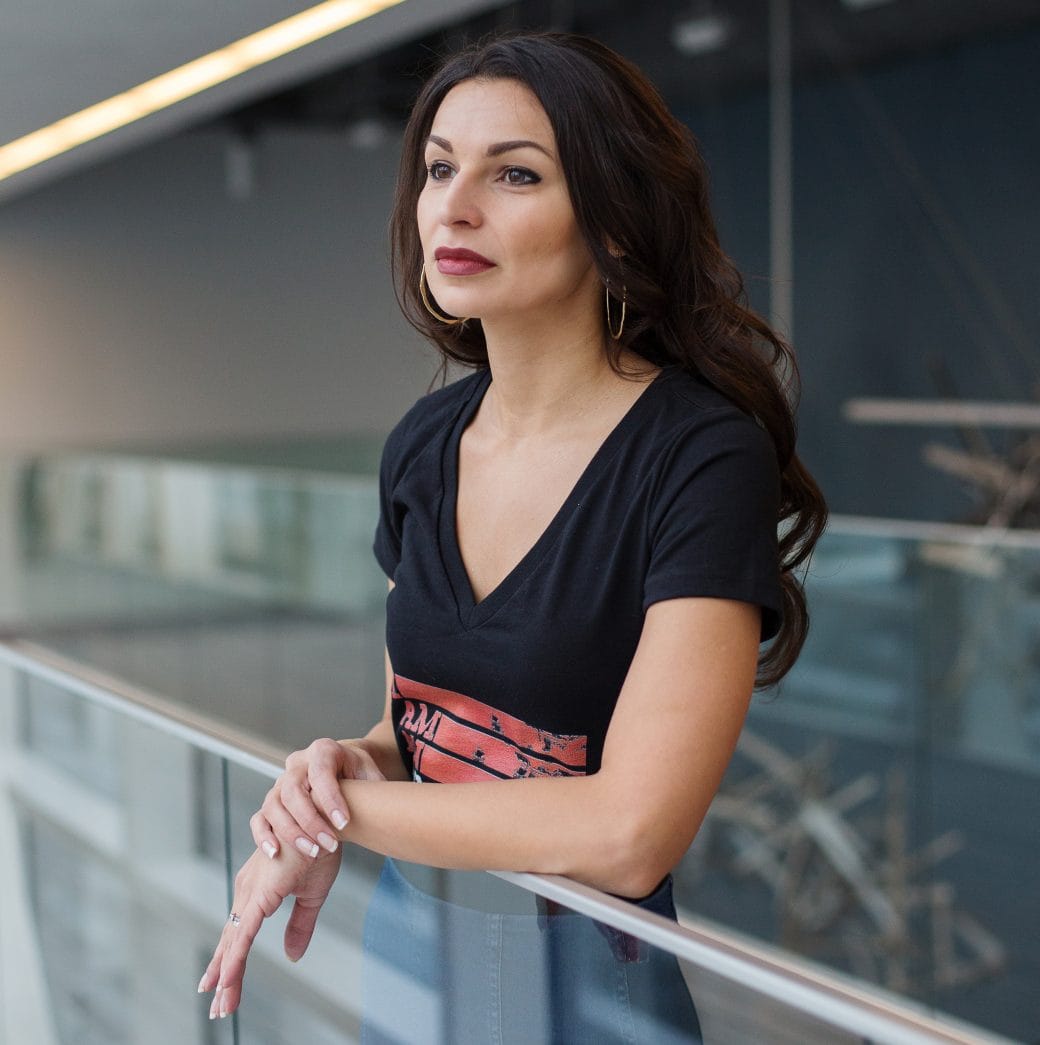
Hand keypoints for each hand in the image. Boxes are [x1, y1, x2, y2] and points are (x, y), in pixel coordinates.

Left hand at [198, 844, 342, 1018]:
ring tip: (220, 1004)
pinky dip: (235, 958)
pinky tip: (228, 977)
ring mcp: (252, 892)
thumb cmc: (320, 846)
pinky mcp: (261, 894)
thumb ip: (300, 925)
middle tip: (215, 1007)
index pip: (240, 934)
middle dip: (222, 976)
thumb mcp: (312, 895)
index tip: (223, 990)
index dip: (232, 963)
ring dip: (226, 975)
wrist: (328, 822)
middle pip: (230, 941)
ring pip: (232, 942)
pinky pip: (243, 933)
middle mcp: (249, 890)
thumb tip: (292, 955)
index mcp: (258, 890)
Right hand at [252, 738, 385, 860]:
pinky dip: (264, 836)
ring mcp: (281, 782)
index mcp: (323, 751)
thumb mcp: (371, 772)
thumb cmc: (360, 772)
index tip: (345, 823)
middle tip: (330, 843)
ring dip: (291, 832)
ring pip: (274, 805)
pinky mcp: (272, 802)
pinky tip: (275, 853)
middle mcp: (297, 763)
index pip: (320, 773)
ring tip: (313, 852)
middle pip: (292, 790)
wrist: (346, 769)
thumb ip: (374, 785)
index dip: (330, 798)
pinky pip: (260, 818)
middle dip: (311, 820)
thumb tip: (384, 804)